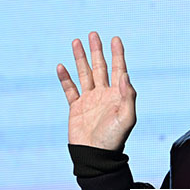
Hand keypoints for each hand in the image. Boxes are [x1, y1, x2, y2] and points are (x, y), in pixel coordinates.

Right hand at [57, 32, 136, 149]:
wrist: (96, 156)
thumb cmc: (114, 139)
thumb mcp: (126, 117)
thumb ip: (127, 96)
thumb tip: (125, 75)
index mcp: (118, 95)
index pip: (118, 69)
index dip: (117, 54)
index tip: (115, 39)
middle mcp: (104, 94)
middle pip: (100, 67)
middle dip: (97, 51)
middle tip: (93, 34)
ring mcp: (89, 100)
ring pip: (84, 74)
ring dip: (81, 59)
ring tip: (76, 42)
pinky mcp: (76, 108)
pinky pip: (70, 90)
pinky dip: (65, 78)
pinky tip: (61, 66)